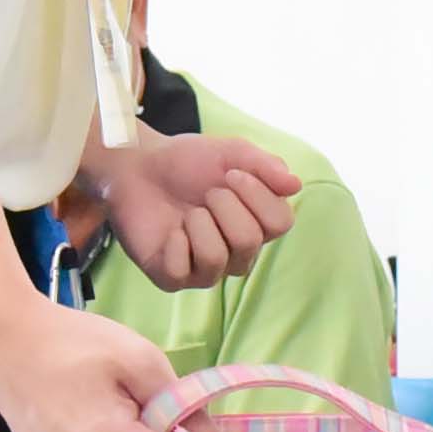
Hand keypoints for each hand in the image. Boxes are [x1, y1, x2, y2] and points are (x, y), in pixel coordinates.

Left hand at [92, 131, 299, 292]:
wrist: (136, 165)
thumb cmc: (186, 162)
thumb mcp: (232, 153)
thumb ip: (266, 166)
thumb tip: (295, 184)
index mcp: (257, 225)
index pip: (281, 223)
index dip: (258, 195)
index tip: (232, 174)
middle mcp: (236, 253)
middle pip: (249, 241)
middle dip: (224, 205)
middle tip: (205, 193)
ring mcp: (204, 270)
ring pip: (217, 259)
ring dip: (198, 223)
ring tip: (187, 212)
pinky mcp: (171, 278)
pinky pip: (182, 271)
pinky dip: (174, 243)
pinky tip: (169, 232)